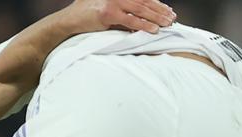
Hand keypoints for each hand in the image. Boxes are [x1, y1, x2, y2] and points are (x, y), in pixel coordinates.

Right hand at [62, 0, 176, 34]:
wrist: (69, 19)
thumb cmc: (86, 15)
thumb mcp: (105, 7)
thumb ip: (121, 10)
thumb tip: (137, 19)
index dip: (157, 3)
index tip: (167, 10)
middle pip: (144, 2)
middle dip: (160, 10)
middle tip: (172, 18)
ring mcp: (113, 2)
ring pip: (141, 10)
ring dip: (156, 17)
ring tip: (167, 23)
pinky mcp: (108, 13)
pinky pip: (130, 20)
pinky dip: (143, 25)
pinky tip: (153, 29)